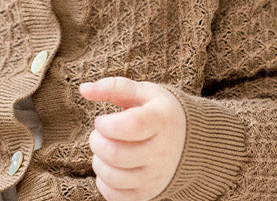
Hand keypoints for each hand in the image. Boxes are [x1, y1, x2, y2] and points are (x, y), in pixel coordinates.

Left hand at [80, 77, 186, 200]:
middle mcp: (162, 152)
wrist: (192, 142)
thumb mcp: (144, 93)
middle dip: (96, 141)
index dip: (107, 124)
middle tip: (101, 133)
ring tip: (106, 149)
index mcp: (163, 121)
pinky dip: (104, 181)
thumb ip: (114, 87)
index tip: (102, 120)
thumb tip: (84, 89)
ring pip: (112, 176)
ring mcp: (155, 176)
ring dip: (98, 161)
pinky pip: (114, 194)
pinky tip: (111, 166)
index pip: (131, 126)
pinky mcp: (148, 193)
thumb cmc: (161, 114)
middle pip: (115, 154)